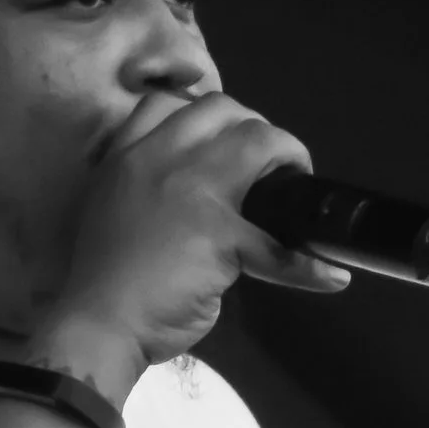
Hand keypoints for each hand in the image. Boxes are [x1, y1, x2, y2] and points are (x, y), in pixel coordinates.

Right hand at [44, 89, 350, 369]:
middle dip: (255, 130)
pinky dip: (310, 265)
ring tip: (298, 193)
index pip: (165, 102)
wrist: (98, 325)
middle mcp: (159, 159)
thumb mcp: (108, 210)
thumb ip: (142, 188)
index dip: (204, 116)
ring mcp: (192, 191)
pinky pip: (279, 246)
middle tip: (269, 167)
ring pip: (258, 142)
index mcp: (127, 157)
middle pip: (222, 109)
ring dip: (289, 160)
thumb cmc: (102, 279)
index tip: (223, 141)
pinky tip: (330, 277)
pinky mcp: (219, 234)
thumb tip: (190, 194)